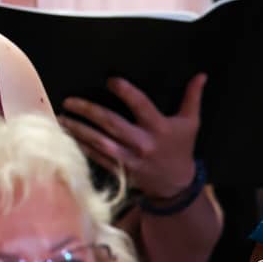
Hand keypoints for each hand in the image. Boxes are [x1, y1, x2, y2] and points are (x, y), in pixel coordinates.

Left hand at [59, 73, 205, 197]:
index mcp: (159, 128)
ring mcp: (130, 159)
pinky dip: (81, 146)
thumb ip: (192, 98)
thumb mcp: (190, 123)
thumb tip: (201, 75)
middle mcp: (143, 143)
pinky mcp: (120, 170)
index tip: (110, 80)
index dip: (125, 91)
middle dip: (88, 111)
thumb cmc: (182, 148)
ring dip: (78, 129)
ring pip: (99, 142)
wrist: (177, 186)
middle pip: (111, 124)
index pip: (140, 105)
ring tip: (61, 117)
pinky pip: (97, 157)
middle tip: (70, 100)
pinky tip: (68, 136)